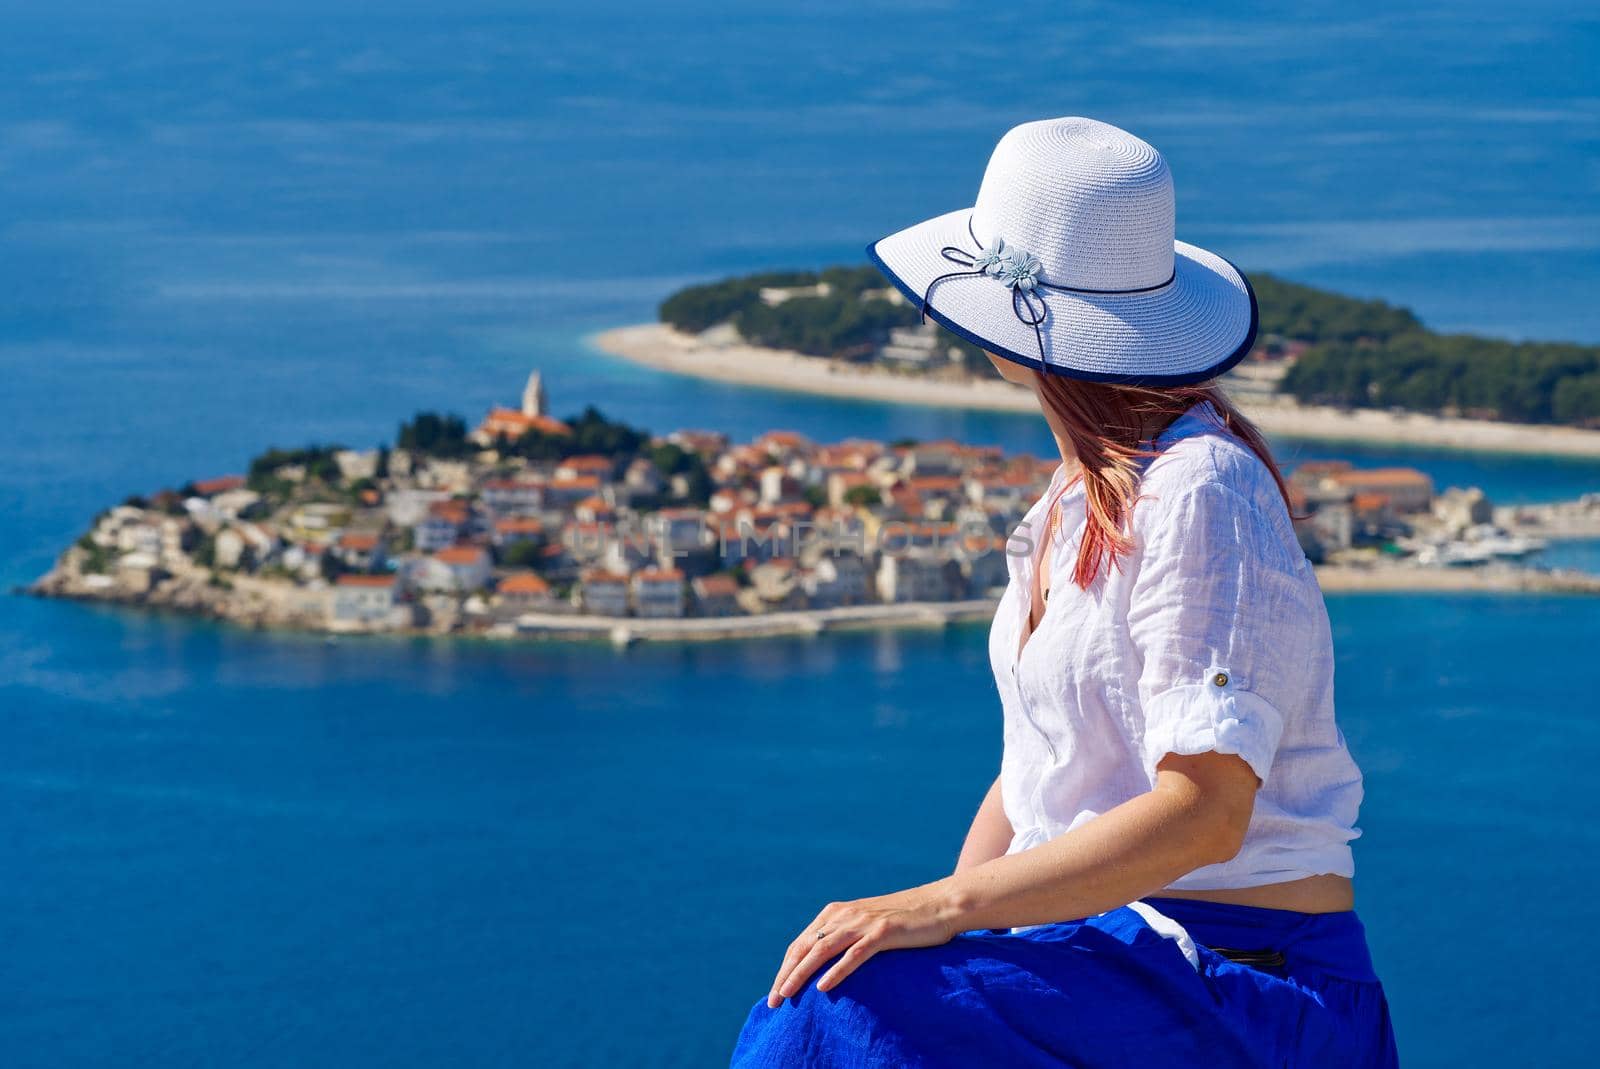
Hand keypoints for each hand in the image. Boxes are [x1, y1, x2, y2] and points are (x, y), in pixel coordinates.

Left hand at [766, 885, 959, 1007]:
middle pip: (805, 947)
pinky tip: (823, 988)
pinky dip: (836, 971)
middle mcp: (844, 915)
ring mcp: (863, 922)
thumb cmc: (903, 921)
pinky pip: (854, 955)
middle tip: (773, 1001)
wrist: (939, 905)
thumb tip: (824, 965)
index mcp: (836, 913)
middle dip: (785, 975)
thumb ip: (845, 938)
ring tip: (787, 995)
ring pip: (822, 950)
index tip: (775, 993)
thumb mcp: (866, 926)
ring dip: (801, 974)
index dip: (785, 968)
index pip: (801, 943)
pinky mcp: (883, 932)